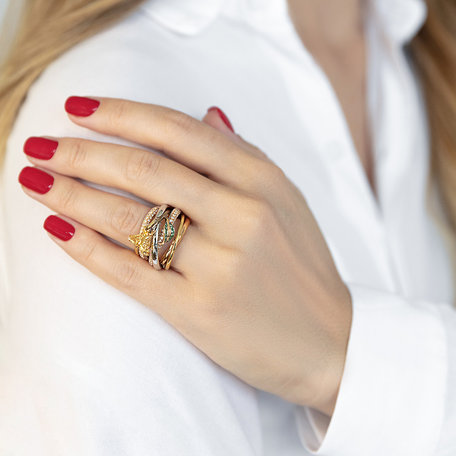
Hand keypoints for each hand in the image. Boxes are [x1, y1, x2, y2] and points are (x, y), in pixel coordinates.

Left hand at [19, 96, 351, 415]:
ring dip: (71, 195)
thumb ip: (244, 155)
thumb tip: (208, 112)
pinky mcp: (199, 310)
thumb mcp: (287, 199)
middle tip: (39, 146)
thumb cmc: (304, 268)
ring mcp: (220, 264)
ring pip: (128, 217)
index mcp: (262, 180)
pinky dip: (86, 248)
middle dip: (80, 152)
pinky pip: (129, 271)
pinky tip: (57, 231)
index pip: (177, 131)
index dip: (120, 113)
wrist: (331, 341)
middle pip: (143, 169)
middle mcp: (241, 215)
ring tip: (35, 183)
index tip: (78, 107)